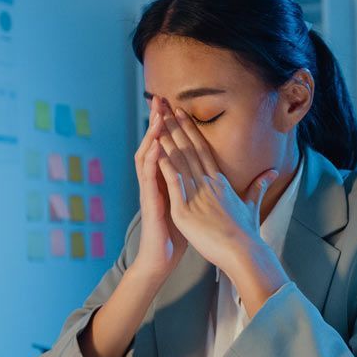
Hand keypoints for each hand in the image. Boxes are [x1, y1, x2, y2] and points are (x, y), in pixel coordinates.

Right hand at [131, 96, 186, 283]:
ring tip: (156, 116)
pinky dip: (152, 162)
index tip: (177, 105)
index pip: (169, 147)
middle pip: (154, 144)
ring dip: (151, 136)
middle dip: (156, 122)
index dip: (172, 127)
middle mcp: (156, 181)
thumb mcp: (190, 206)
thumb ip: (195, 188)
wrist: (162, 258)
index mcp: (169, 180)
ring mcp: (150, 191)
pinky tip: (154, 147)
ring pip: (148, 157)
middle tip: (158, 98)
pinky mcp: (149, 203)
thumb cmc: (176, 233)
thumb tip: (209, 178)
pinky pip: (149, 179)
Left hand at [154, 99, 279, 279]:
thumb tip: (273, 172)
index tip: (181, 113)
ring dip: (166, 140)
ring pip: (178, 162)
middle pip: (188, 149)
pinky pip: (173, 183)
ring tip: (155, 121)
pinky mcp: (185, 211)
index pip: (202, 150)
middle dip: (174, 127)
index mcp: (220, 182)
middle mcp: (208, 184)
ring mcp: (196, 196)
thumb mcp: (252, 205)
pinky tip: (155, 151)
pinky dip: (164, 166)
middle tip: (163, 106)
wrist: (244, 252)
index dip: (190, 130)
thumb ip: (258, 186)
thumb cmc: (247, 233)